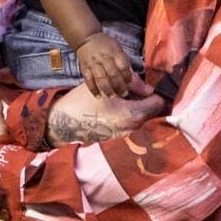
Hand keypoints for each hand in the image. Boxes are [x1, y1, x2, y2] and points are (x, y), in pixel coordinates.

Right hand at [47, 77, 164, 145]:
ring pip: (139, 116)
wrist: (63, 123)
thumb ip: (132, 85)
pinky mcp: (116, 136)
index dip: (153, 92)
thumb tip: (148, 86)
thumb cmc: (83, 102)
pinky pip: (129, 122)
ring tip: (119, 95)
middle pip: (149, 110)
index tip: (143, 84)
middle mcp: (132, 128)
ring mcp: (124, 134)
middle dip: (144, 98)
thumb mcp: (108, 88)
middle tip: (130, 87)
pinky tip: (112, 105)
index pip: (158, 103)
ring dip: (134, 105)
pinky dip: (126, 112)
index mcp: (133, 115)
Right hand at [76, 32, 134, 97]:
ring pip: (101, 79)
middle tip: (124, 94)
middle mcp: (104, 58)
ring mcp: (93, 64)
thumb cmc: (105, 44)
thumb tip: (130, 74)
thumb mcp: (117, 47)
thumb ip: (123, 60)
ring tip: (112, 97)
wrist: (86, 39)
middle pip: (113, 74)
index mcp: (114, 52)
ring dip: (108, 90)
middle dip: (119, 86)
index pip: (123, 66)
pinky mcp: (85, 69)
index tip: (129, 82)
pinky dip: (93, 89)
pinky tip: (98, 96)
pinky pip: (89, 81)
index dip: (127, 76)